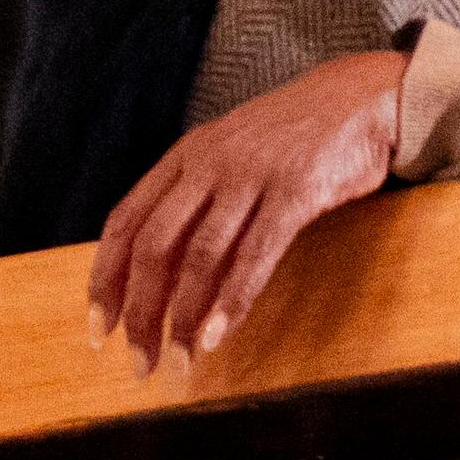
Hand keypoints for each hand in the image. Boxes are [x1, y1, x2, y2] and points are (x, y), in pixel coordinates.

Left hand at [90, 51, 407, 369]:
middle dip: (139, 312)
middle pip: (153, 245)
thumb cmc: (292, 138)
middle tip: (140, 363)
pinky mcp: (295, 190)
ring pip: (199, 255)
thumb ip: (196, 202)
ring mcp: (251, 175)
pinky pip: (255, 254)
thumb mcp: (231, 156)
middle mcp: (210, 163)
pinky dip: (232, 300)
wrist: (360, 97)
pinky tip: (217, 336)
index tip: (99, 330)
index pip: (125, 223)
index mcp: (186, 156)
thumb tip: (159, 275)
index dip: (105, 280)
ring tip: (179, 361)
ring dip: (183, 317)